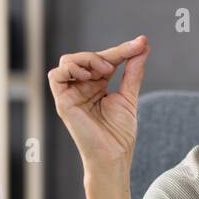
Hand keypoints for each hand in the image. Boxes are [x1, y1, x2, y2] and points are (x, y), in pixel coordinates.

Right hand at [49, 35, 148, 170]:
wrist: (113, 155)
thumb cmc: (120, 133)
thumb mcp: (129, 96)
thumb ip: (133, 71)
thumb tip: (143, 46)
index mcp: (96, 85)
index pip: (105, 60)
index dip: (122, 50)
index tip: (142, 43)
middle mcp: (81, 87)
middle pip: (86, 57)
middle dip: (107, 53)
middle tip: (119, 62)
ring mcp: (70, 94)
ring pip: (68, 61)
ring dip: (87, 59)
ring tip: (105, 70)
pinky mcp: (62, 102)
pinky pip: (56, 75)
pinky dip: (71, 69)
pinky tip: (89, 77)